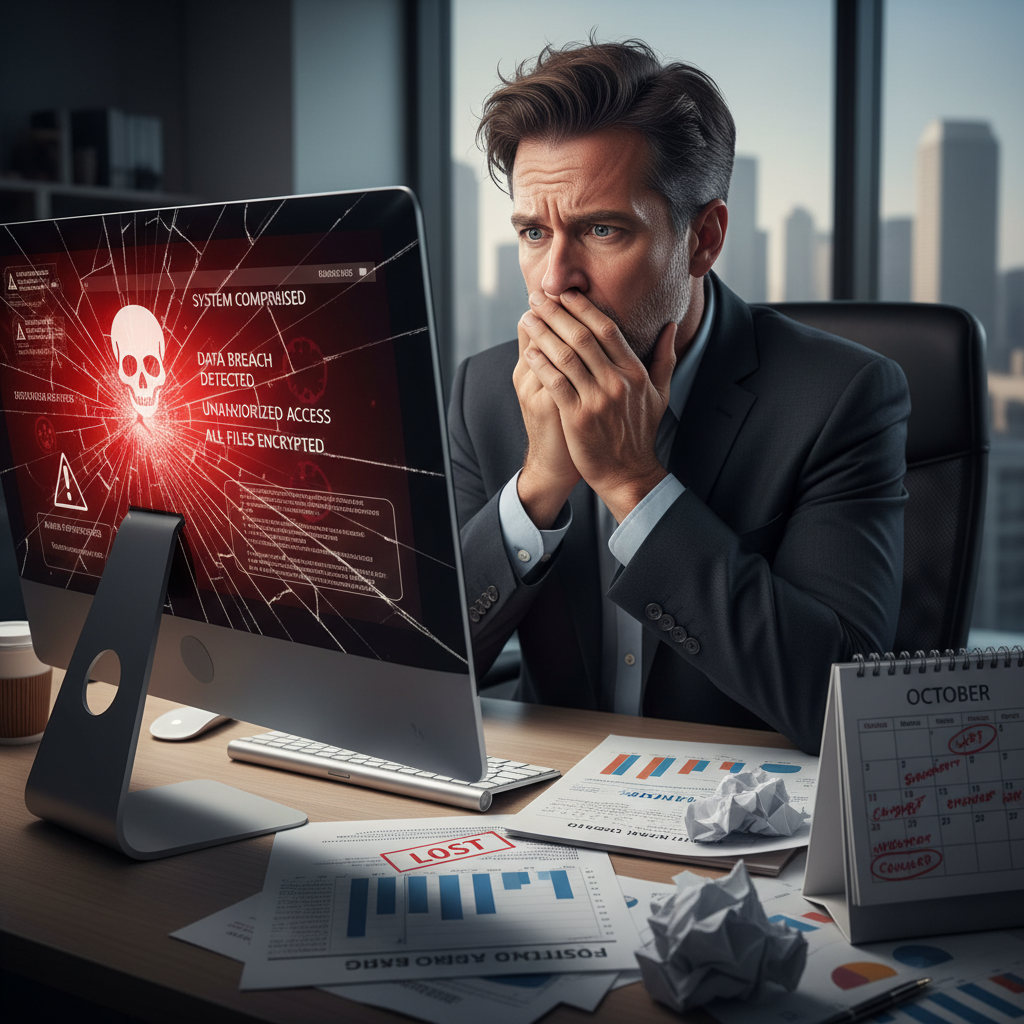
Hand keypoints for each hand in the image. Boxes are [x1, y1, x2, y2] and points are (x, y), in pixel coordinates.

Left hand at [521, 289, 676, 521]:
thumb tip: (672, 326)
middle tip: (538, 295)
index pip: (607, 329)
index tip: (566, 292)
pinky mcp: (578, 418)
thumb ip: (664, 358)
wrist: (627, 474)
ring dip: (543, 333)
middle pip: (583, 337)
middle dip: (557, 312)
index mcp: (635, 373)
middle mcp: (617, 383)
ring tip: (527, 317)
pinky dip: (540, 364)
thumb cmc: (640, 433)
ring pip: (565, 356)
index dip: (584, 308)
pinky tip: (528, 350)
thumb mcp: (660, 394)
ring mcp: (597, 401)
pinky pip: (555, 383)